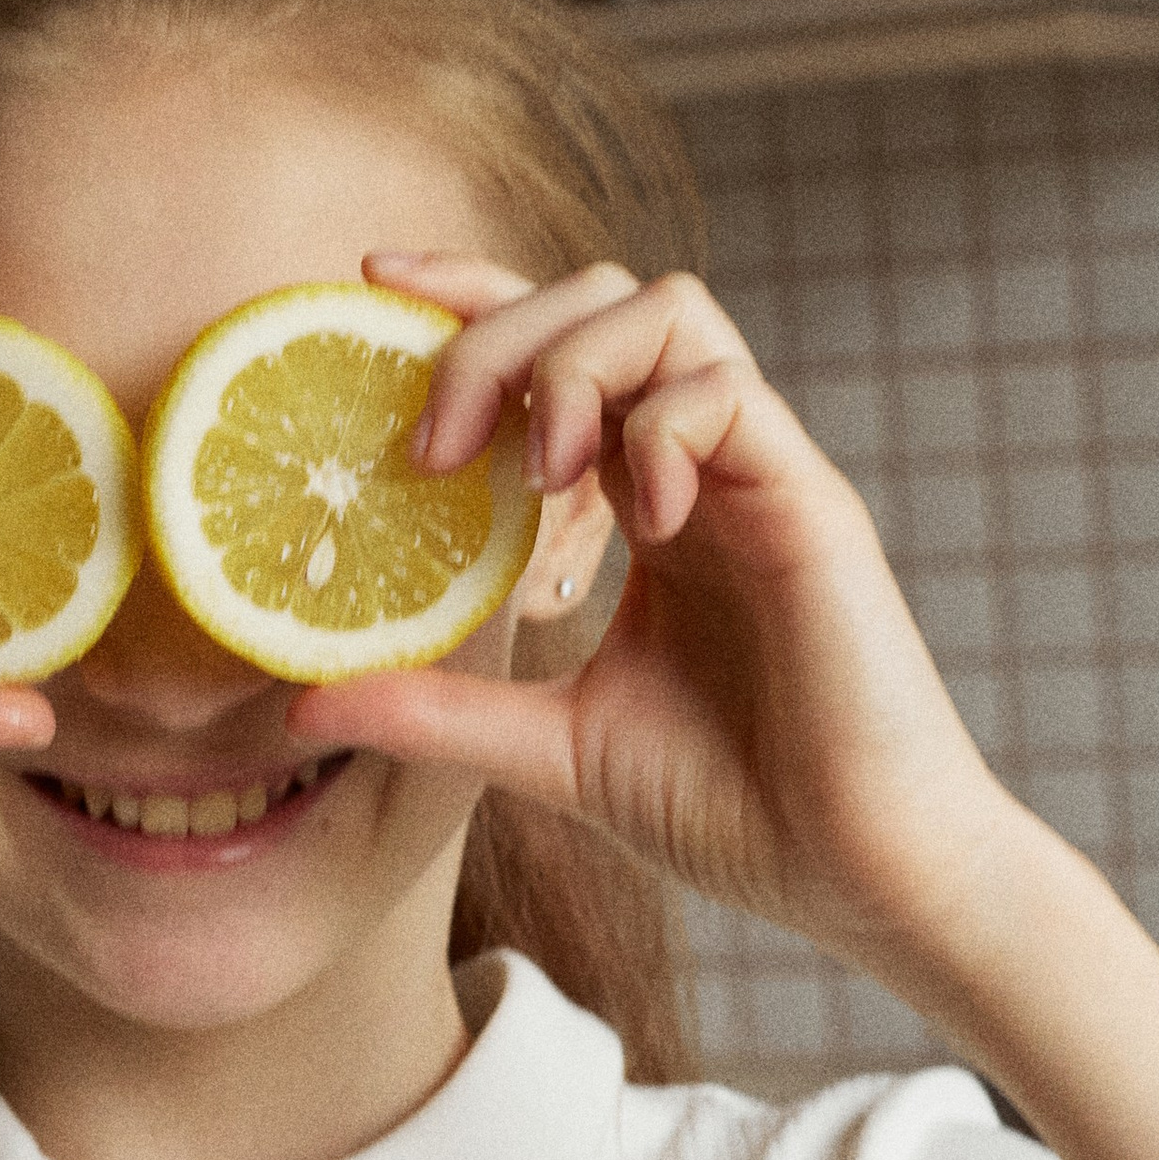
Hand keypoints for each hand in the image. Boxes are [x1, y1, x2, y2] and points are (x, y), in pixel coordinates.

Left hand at [293, 251, 1022, 984]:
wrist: (853, 874)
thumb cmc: (732, 808)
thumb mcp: (548, 751)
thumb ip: (440, 712)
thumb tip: (304, 703)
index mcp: (643, 502)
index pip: (555, 346)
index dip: (468, 295)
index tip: (371, 285)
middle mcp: (700, 466)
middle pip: (600, 297)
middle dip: (498, 333)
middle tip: (436, 446)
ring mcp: (758, 475)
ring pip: (670, 310)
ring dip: (578, 365)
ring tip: (541, 472)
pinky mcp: (810, 503)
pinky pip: (728, 395)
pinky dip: (661, 431)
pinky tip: (641, 523)